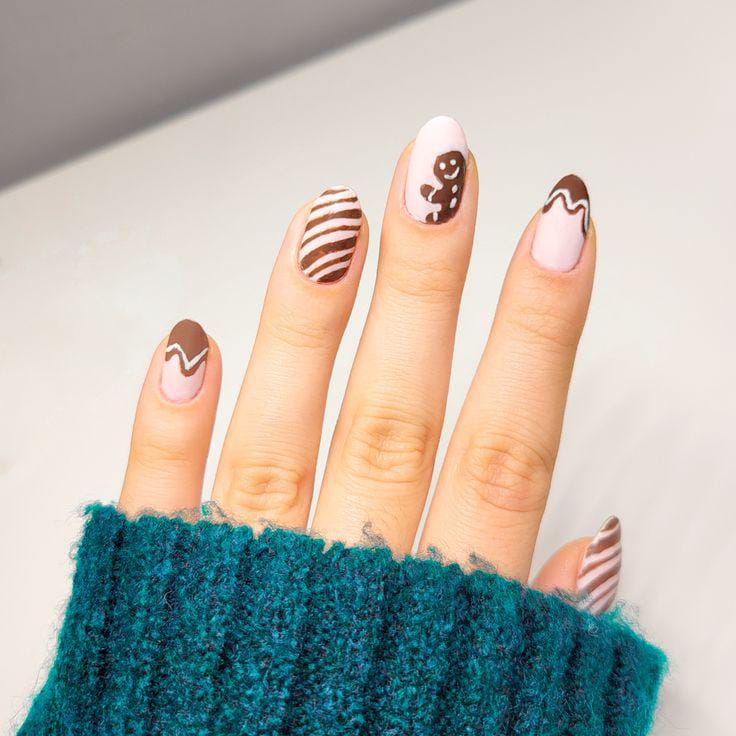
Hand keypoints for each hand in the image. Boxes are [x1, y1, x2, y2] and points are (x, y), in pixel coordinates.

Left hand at [119, 116, 619, 614]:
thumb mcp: (493, 711)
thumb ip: (534, 622)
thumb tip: (593, 552)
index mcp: (440, 614)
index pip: (506, 454)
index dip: (538, 339)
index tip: (559, 234)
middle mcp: (349, 585)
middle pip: (396, 419)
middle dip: (424, 288)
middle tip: (439, 176)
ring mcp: (252, 587)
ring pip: (281, 441)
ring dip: (306, 324)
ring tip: (330, 216)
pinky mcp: (170, 596)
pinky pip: (165, 507)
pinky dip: (171, 431)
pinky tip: (186, 345)